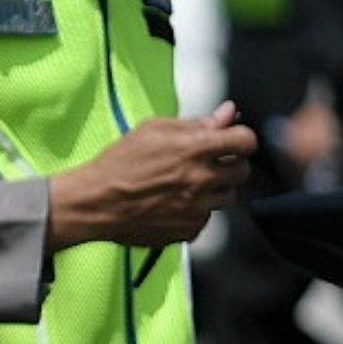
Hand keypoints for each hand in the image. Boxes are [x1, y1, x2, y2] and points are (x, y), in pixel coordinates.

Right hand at [48, 102, 255, 252]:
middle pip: (243, 171)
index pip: (245, 141)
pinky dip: (197, 210)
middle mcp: (200, 180)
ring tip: (189, 183)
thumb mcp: (155, 130)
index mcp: (194, 149)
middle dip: (232, 163)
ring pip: (228, 196)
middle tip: (210, 162)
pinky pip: (207, 218)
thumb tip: (226, 113)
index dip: (242, 138)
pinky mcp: (189, 230)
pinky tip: (176, 202)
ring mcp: (196, 208)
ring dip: (216, 188)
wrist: (97, 202)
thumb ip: (196, 123)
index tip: (235, 140)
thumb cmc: (120, 164)